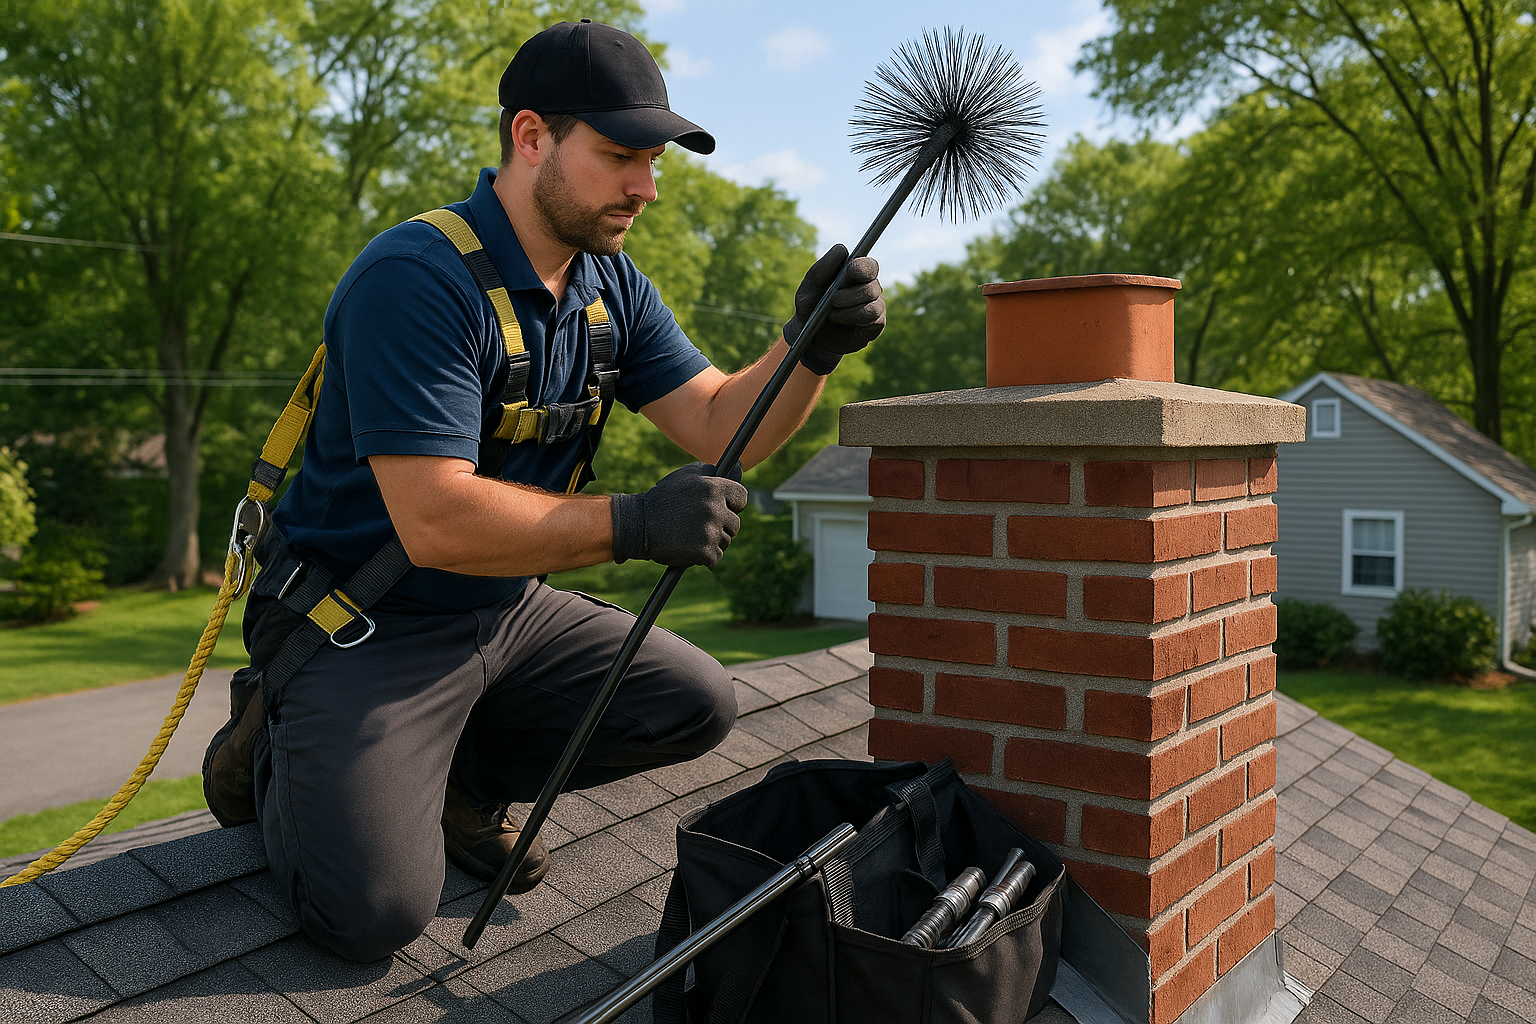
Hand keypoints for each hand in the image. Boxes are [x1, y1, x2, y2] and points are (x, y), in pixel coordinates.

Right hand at [610, 462, 747, 567]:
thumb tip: (738, 468)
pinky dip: (705, 557)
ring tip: (690, 535)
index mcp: (712, 487)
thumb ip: (712, 472)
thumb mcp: (686, 476)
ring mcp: (710, 531)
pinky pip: (716, 556)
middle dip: (721, 525)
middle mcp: (714, 509)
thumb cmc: (663, 498)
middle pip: (735, 523)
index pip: (742, 498)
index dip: (732, 504)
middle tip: (698, 524)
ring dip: (712, 541)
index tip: (723, 508)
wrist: (638, 525)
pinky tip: (688, 547)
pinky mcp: (704, 552)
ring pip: (726, 541)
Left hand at [783, 244, 885, 375]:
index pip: (870, 265)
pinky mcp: (876, 323)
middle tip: (833, 299)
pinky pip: (872, 317)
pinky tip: (839, 319)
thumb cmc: (811, 305)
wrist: (810, 335)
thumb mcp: (809, 286)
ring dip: (849, 307)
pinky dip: (852, 318)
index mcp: (856, 274)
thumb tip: (842, 249)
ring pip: (872, 302)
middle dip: (850, 293)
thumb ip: (822, 267)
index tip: (850, 270)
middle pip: (872, 285)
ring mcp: (875, 305)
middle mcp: (870, 287)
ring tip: (832, 314)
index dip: (862, 267)